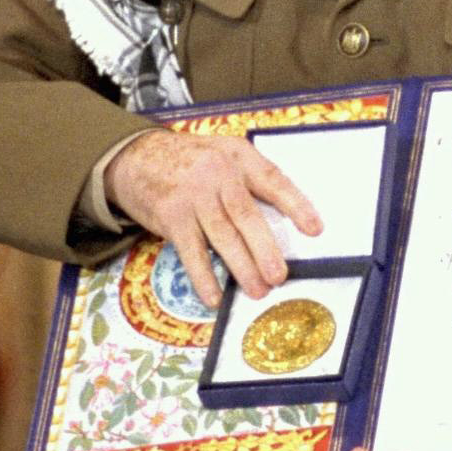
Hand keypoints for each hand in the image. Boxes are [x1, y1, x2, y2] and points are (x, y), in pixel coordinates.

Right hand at [104, 128, 322, 307]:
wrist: (136, 156)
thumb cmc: (192, 161)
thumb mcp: (224, 154)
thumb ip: (250, 179)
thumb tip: (281, 222)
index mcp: (239, 157)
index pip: (274, 181)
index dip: (297, 205)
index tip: (315, 230)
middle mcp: (217, 175)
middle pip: (246, 215)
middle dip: (265, 249)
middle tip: (279, 276)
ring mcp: (192, 197)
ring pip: (222, 236)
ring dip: (241, 267)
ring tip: (258, 290)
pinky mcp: (171, 217)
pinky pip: (191, 252)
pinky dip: (203, 277)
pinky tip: (214, 296)